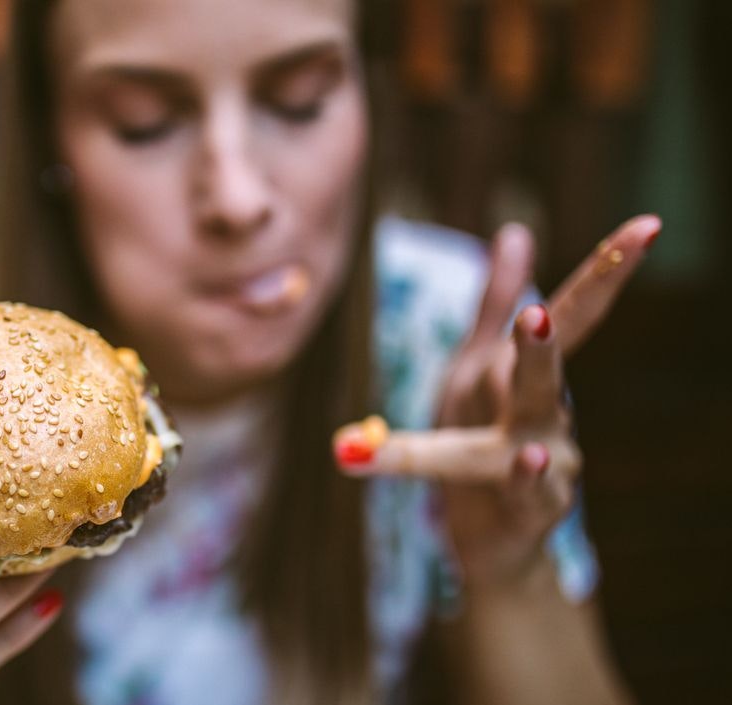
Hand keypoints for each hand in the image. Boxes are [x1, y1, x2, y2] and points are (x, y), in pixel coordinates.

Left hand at [333, 214, 660, 588]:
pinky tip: (531, 460)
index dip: (606, 272)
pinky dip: (527, 479)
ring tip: (532, 366)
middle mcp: (548, 414)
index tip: (648, 226)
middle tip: (538, 311)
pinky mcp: (532, 512)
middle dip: (552, 336)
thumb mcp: (475, 369)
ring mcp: (550, 463)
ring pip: (537, 429)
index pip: (570, 316)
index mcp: (525, 375)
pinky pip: (528, 494)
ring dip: (533, 399)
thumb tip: (515, 232)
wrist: (488, 538)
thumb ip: (493, 303)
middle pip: (549, 368)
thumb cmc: (480, 442)